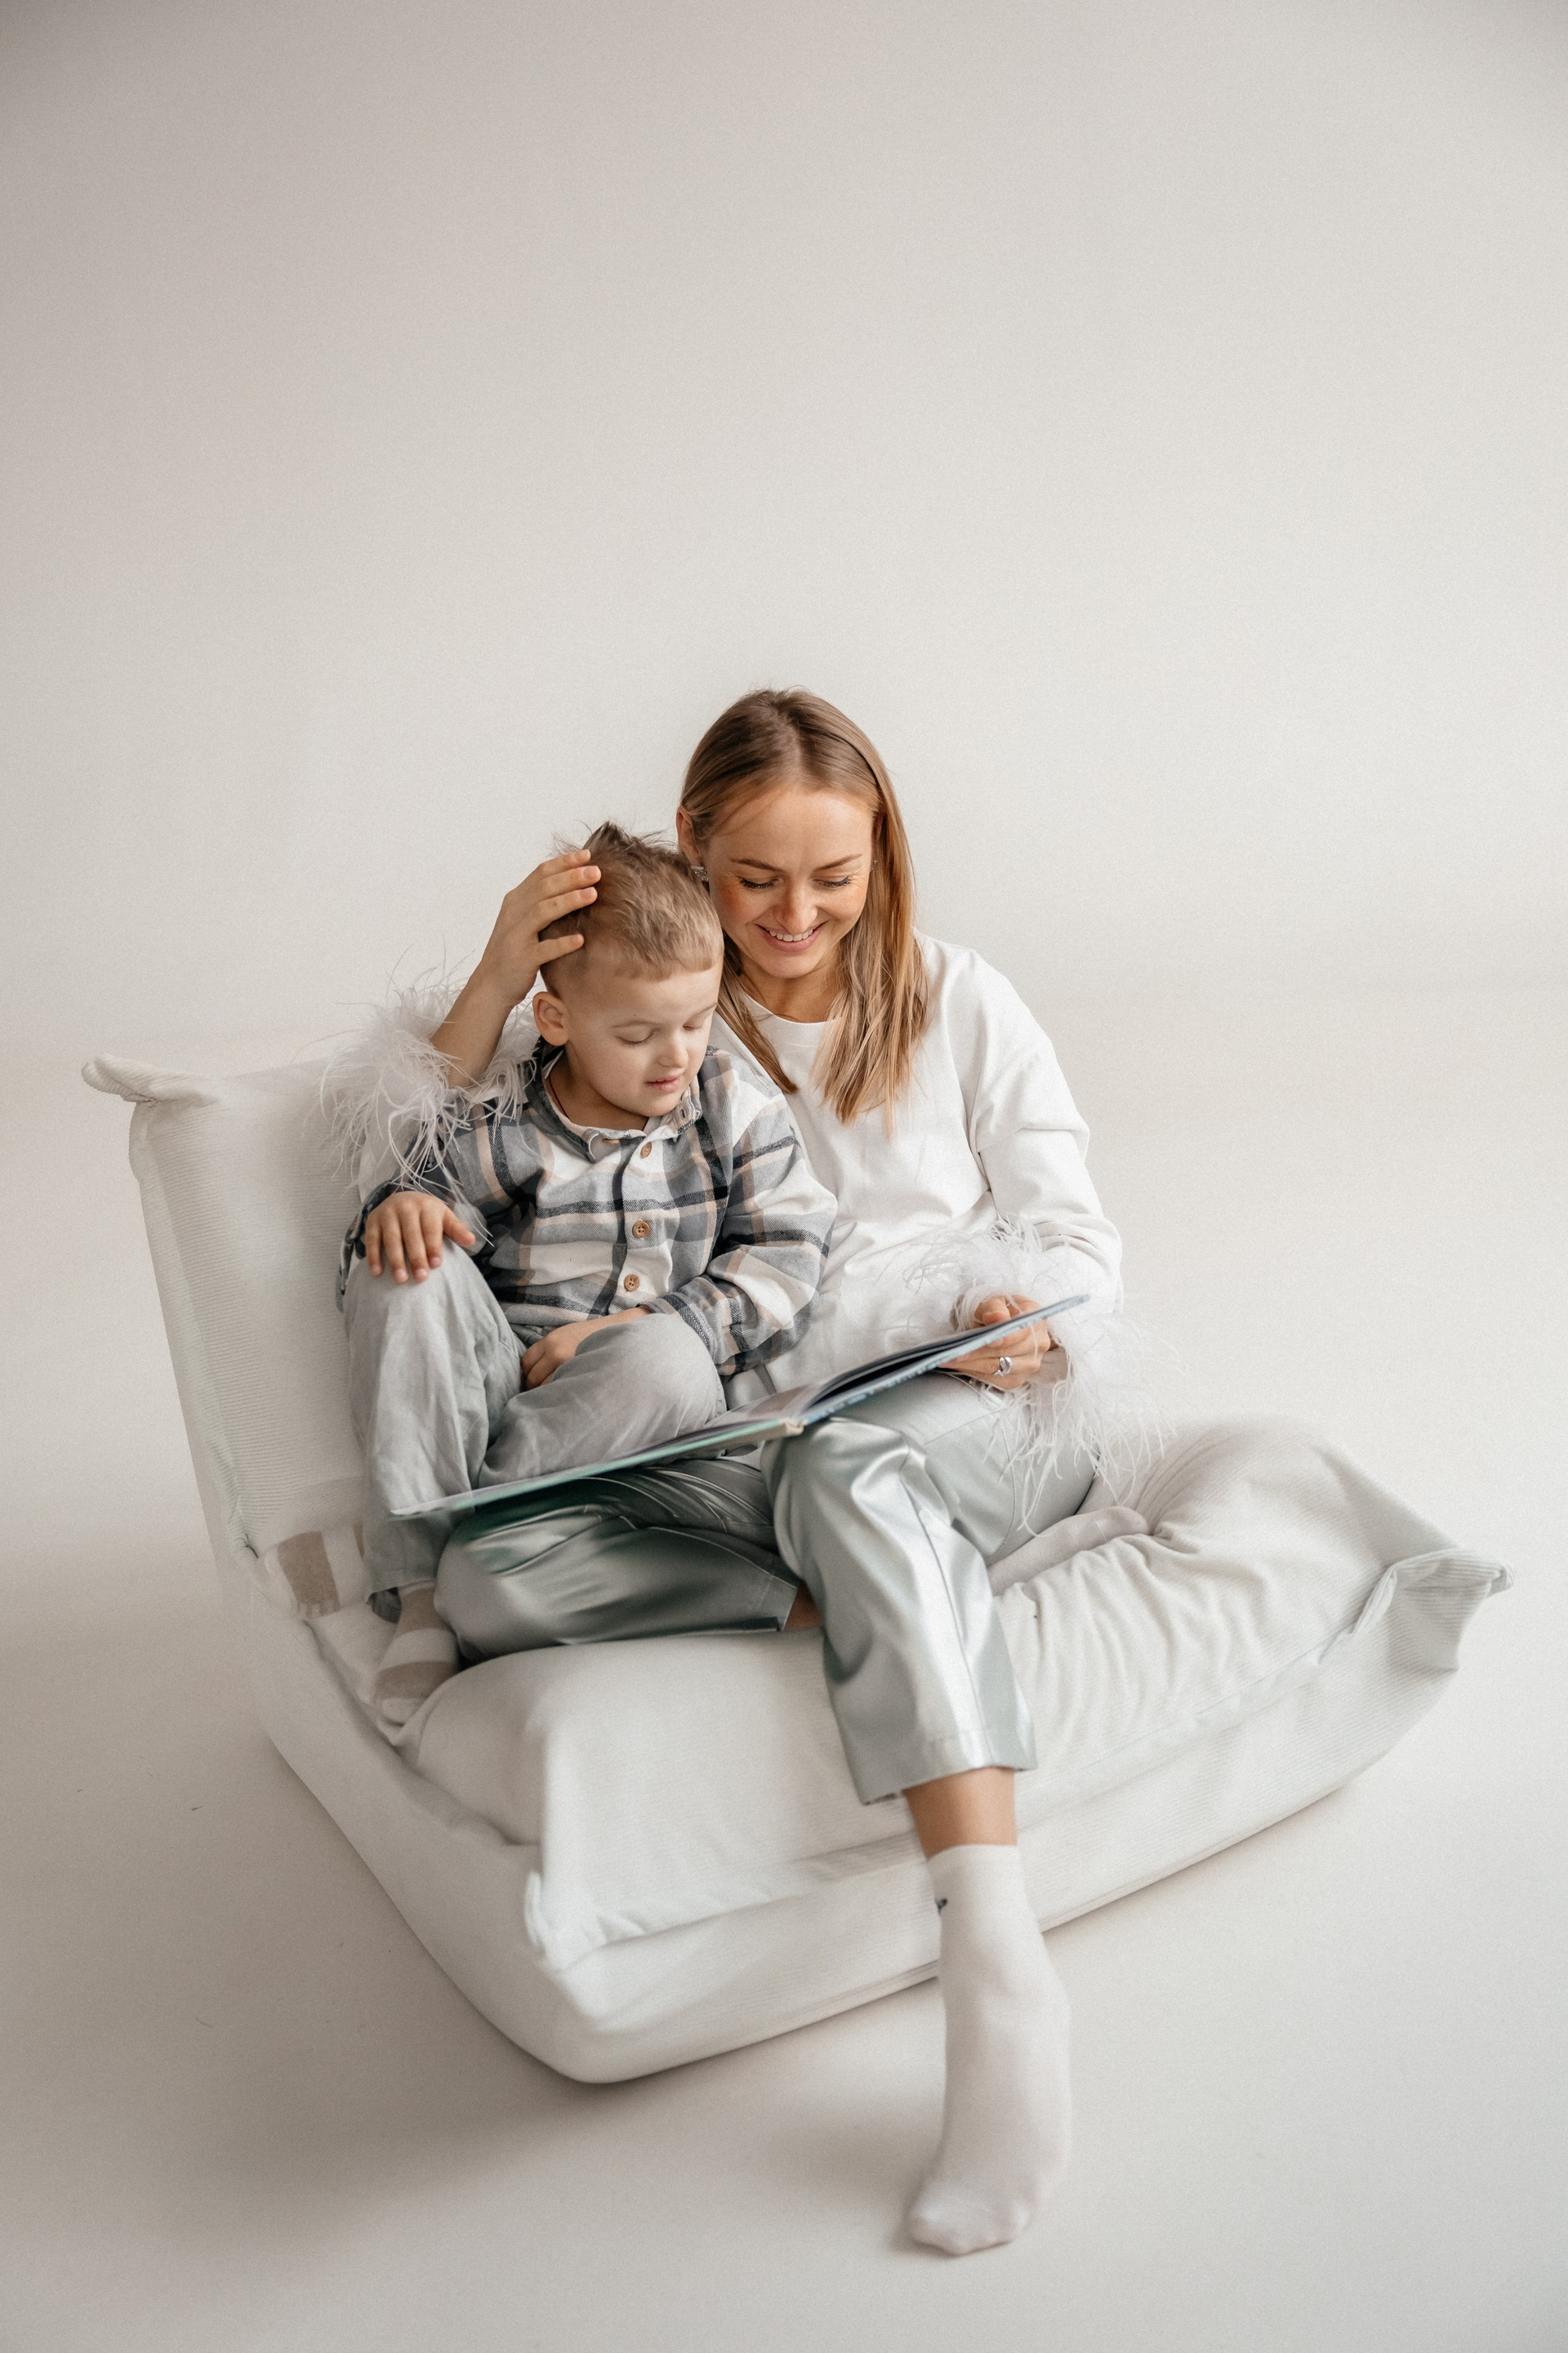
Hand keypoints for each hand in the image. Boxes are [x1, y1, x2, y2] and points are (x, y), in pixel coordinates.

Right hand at [363, 1192, 474, 1282]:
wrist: (401, 1198)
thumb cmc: (427, 1214)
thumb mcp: (443, 1217)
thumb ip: (456, 1229)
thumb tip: (472, 1241)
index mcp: (427, 1206)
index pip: (430, 1228)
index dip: (433, 1246)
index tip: (436, 1264)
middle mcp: (406, 1207)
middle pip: (411, 1234)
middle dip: (416, 1257)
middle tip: (421, 1278)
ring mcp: (387, 1213)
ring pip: (391, 1238)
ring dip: (395, 1259)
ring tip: (400, 1280)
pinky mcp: (372, 1221)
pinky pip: (372, 1240)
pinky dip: (373, 1256)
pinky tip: (377, 1273)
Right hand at [431, 850, 601, 1086]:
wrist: (491, 983)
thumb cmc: (514, 949)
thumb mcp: (522, 919)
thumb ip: (539, 900)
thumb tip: (570, 880)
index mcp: (515, 901)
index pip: (540, 874)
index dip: (564, 863)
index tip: (587, 856)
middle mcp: (513, 914)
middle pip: (544, 888)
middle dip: (571, 877)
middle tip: (596, 872)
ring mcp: (516, 936)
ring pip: (543, 912)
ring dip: (569, 901)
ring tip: (593, 895)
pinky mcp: (521, 959)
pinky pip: (543, 949)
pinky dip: (562, 943)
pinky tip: (581, 939)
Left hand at [521, 1307, 647, 1389]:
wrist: (617, 1333)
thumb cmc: (589, 1336)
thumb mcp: (564, 1335)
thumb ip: (547, 1350)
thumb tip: (530, 1371)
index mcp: (550, 1341)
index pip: (525, 1362)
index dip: (525, 1374)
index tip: (529, 1380)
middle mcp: (556, 1353)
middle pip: (532, 1378)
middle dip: (533, 1387)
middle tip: (539, 1392)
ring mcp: (568, 1366)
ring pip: (545, 1388)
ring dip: (546, 1393)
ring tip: (553, 1396)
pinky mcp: (580, 1375)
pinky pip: (561, 1391)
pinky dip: (559, 1395)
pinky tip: (564, 1396)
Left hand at [946, 1294, 1054, 1389]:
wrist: (996, 1323)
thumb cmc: (995, 1310)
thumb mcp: (992, 1300)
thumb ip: (993, 1308)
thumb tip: (997, 1318)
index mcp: (1035, 1318)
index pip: (1022, 1331)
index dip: (1005, 1337)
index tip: (986, 1340)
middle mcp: (1039, 1343)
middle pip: (1007, 1352)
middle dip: (978, 1353)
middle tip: (952, 1353)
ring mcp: (1030, 1364)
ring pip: (999, 1368)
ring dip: (972, 1365)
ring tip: (949, 1360)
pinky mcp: (1017, 1379)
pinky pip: (995, 1380)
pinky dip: (975, 1373)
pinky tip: (959, 1366)